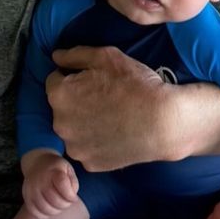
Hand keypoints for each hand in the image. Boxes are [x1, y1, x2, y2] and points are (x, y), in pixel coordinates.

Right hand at [21, 149, 78, 218]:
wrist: (37, 163)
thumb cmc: (56, 169)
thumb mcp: (68, 169)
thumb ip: (73, 183)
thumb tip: (71, 198)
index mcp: (53, 171)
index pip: (62, 184)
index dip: (71, 195)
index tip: (73, 197)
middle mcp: (40, 179)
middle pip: (55, 200)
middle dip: (65, 205)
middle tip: (67, 202)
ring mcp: (31, 189)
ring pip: (45, 208)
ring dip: (55, 211)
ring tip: (59, 206)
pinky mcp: (26, 197)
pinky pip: (34, 212)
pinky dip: (44, 215)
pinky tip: (49, 209)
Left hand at [47, 45, 172, 170]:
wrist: (164, 122)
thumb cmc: (136, 85)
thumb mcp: (106, 57)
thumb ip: (74, 55)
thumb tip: (56, 57)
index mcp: (59, 95)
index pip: (55, 80)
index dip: (74, 77)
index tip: (94, 80)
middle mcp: (60, 124)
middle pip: (62, 107)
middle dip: (76, 100)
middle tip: (104, 97)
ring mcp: (75, 147)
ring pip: (73, 129)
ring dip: (83, 122)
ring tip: (110, 116)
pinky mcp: (91, 164)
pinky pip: (87, 148)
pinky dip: (96, 141)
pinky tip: (114, 133)